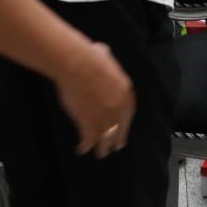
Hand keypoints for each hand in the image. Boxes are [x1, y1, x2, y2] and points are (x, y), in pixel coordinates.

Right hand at [54, 41, 135, 157]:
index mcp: (124, 91)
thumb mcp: (104, 55)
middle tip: (116, 147)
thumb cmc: (89, 57)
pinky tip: (81, 149)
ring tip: (100, 154)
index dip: (125, 123)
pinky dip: (85, 146)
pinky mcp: (88, 123)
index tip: (123, 129)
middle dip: (118, 139)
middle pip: (120, 128)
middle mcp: (118, 107)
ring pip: (106, 138)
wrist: (78, 65)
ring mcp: (104, 117)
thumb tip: (100, 51)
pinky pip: (89, 139)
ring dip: (103, 148)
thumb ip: (106, 59)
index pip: (128, 112)